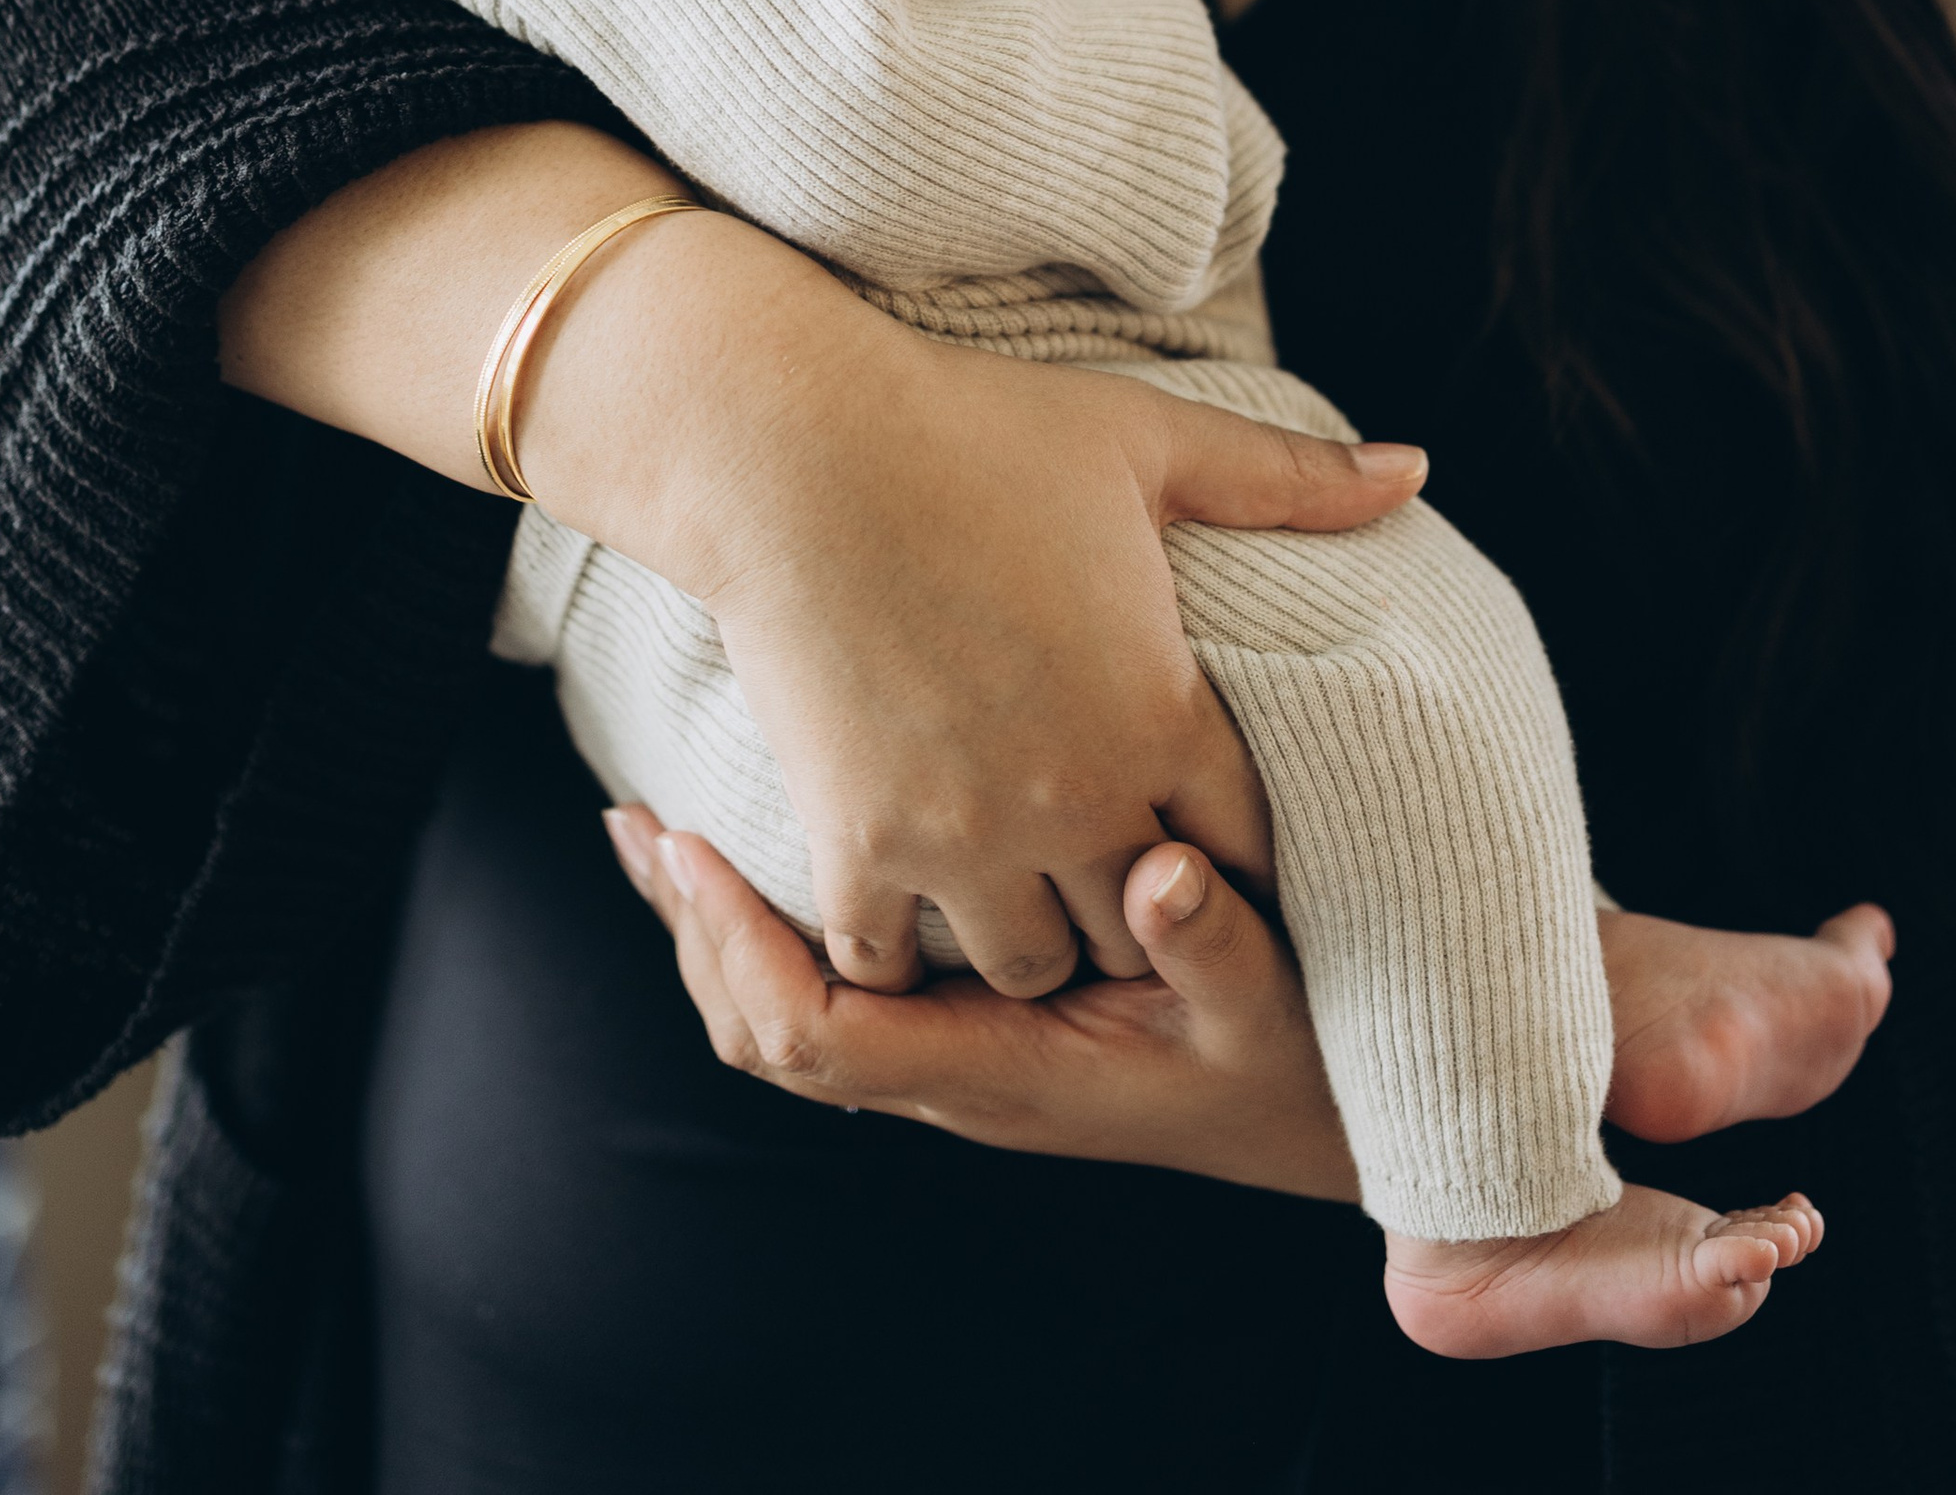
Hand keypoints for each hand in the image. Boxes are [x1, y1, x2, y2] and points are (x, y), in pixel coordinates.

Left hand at [610, 808, 1360, 1201]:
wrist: (1314, 1129)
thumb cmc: (1291, 1063)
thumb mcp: (1268, 997)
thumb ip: (1210, 939)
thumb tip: (1156, 868)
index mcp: (1002, 1073)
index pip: (818, 1039)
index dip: (736, 946)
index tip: (688, 847)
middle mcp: (960, 1078)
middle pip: (770, 1039)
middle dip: (696, 936)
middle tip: (641, 826)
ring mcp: (961, 1059)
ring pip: (791, 1026)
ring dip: (718, 937)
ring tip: (662, 838)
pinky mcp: (976, 1027)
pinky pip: (838, 996)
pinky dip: (775, 935)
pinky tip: (762, 861)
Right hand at [679, 311, 1427, 996]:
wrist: (791, 445)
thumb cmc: (976, 427)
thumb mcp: (1149, 442)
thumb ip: (1289, 480)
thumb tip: (1417, 470)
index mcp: (1159, 710)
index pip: (1247, 852)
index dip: (1244, 858)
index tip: (1225, 849)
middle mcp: (1074, 795)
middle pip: (1143, 930)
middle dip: (1141, 911)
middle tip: (1120, 882)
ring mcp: (963, 834)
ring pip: (1030, 968)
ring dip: (1033, 938)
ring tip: (1024, 893)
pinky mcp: (861, 843)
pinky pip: (894, 964)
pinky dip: (903, 949)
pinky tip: (908, 899)